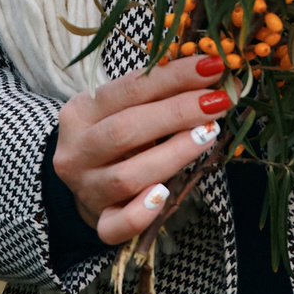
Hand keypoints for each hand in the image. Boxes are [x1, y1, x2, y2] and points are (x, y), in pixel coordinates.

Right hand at [53, 53, 232, 242]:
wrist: (88, 179)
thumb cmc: (114, 133)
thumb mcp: (123, 107)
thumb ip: (156, 93)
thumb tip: (209, 74)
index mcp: (80, 113)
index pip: (129, 89)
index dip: (172, 77)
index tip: (212, 67)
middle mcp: (77, 151)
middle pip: (125, 131)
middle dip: (177, 113)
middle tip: (217, 101)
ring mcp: (86, 190)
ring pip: (127, 177)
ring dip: (173, 154)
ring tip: (208, 134)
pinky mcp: (99, 221)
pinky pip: (116, 225)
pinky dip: (141, 213)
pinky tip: (165, 194)